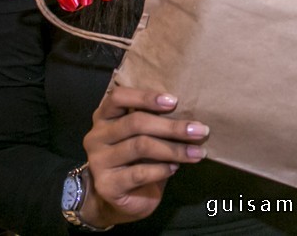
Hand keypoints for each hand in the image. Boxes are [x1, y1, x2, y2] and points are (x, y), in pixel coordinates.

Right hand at [79, 86, 209, 227]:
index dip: (146, 97)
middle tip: (200, 131)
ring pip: (140, 146)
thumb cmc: (139, 159)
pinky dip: (161, 169)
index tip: (175, 101)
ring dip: (174, 149)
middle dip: (172, 126)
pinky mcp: (106, 185)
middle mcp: (97, 136)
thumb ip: (155, 120)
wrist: (124, 199)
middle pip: (135, 123)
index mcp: (104, 116)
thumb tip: (190, 115)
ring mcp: (98, 161)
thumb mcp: (144, 135)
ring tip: (196, 153)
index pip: (118, 97)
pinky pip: (139, 173)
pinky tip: (175, 168)